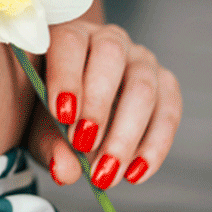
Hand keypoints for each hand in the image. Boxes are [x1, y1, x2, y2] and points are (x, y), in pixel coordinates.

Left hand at [26, 20, 181, 188]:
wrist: (79, 114)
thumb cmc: (54, 115)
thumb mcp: (42, 130)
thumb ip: (50, 145)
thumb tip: (64, 171)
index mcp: (69, 37)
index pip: (69, 43)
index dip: (66, 76)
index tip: (62, 115)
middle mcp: (108, 40)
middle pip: (111, 56)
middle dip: (98, 104)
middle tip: (83, 145)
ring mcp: (142, 60)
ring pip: (143, 87)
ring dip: (126, 135)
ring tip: (106, 174)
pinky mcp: (166, 84)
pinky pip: (168, 112)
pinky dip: (154, 147)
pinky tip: (135, 175)